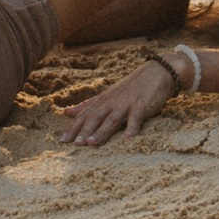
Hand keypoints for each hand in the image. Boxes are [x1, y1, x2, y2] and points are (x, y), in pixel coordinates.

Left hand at [61, 58, 175, 145]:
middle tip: (74, 145)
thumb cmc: (130, 87)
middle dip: (84, 131)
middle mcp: (112, 102)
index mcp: (103, 101)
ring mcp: (127, 104)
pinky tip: (129, 138)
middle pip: (95, 118)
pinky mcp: (142, 106)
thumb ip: (87, 105)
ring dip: (102, 131)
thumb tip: (66, 113)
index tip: (62, 140)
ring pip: (112, 119)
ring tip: (92, 143)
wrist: (156, 72)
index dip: (74, 127)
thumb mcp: (106, 95)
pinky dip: (133, 127)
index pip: (85, 115)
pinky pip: (136, 117)